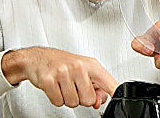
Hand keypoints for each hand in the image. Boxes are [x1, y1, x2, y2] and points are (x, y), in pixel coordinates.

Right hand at [1, 47, 117, 108]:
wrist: (39, 57)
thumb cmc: (64, 63)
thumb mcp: (84, 71)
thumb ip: (96, 87)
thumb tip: (99, 101)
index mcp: (91, 65)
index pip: (108, 82)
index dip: (115, 92)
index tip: (120, 98)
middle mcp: (79, 67)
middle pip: (89, 99)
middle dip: (81, 98)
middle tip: (75, 87)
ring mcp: (63, 73)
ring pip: (73, 102)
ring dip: (68, 98)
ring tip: (64, 86)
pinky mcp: (49, 80)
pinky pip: (58, 102)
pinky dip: (57, 98)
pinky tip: (56, 87)